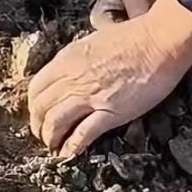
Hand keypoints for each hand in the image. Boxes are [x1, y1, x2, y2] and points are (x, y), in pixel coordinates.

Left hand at [28, 0, 191, 159]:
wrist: (157, 42)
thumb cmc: (132, 37)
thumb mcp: (93, 42)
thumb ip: (78, 59)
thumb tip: (71, 71)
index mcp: (67, 58)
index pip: (37, 87)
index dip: (34, 105)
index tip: (38, 114)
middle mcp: (73, 77)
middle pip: (41, 106)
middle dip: (38, 125)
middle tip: (42, 135)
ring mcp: (91, 95)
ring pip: (56, 121)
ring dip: (50, 138)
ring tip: (53, 147)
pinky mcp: (111, 112)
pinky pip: (83, 133)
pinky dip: (72, 146)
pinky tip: (69, 154)